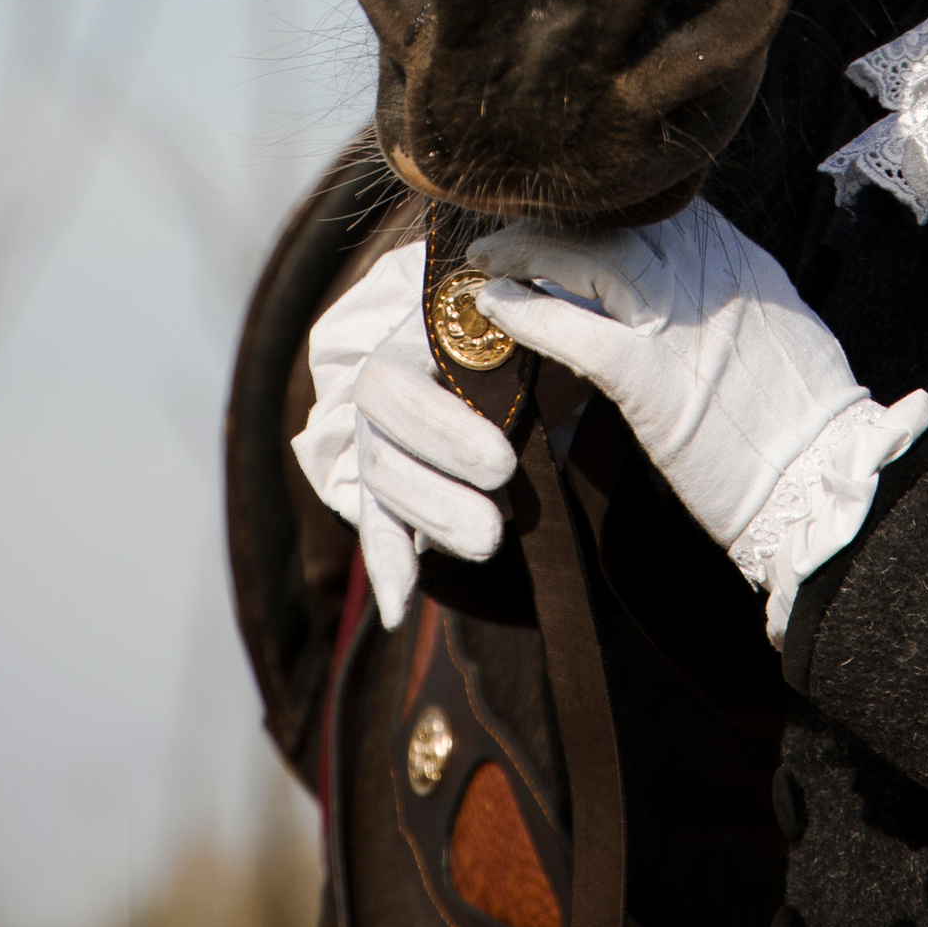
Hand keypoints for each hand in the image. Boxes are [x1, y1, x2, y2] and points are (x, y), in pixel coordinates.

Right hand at [292, 238, 517, 630]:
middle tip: (498, 525)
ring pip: (382, 488)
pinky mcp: (391, 493)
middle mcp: (386, 392)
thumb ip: (541, 316)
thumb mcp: (542, 315)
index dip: (441, 427)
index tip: (505, 462)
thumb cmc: (539, 331)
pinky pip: (378, 531)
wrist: (524, 352)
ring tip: (490, 544)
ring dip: (432, 523)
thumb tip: (549, 316)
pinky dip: (390, 568)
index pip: (393, 382)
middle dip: (438, 489)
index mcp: (413, 341)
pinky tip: (402, 611)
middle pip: (383, 446)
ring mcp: (383, 444)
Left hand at [471, 205, 927, 638]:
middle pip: (616, 219)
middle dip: (555, 220)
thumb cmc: (805, 420)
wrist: (826, 481)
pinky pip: (576, 330)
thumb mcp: (776, 328)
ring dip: (527, 253)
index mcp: (739, 262)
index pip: (659, 206)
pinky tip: (494, 306)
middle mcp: (709, 276)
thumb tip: (681, 288)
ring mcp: (680, 324)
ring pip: (589, 259)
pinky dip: (529, 313)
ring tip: (488, 261)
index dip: (602, 207)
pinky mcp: (653, 379)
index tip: (564, 216)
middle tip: (506, 232)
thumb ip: (726, 295)